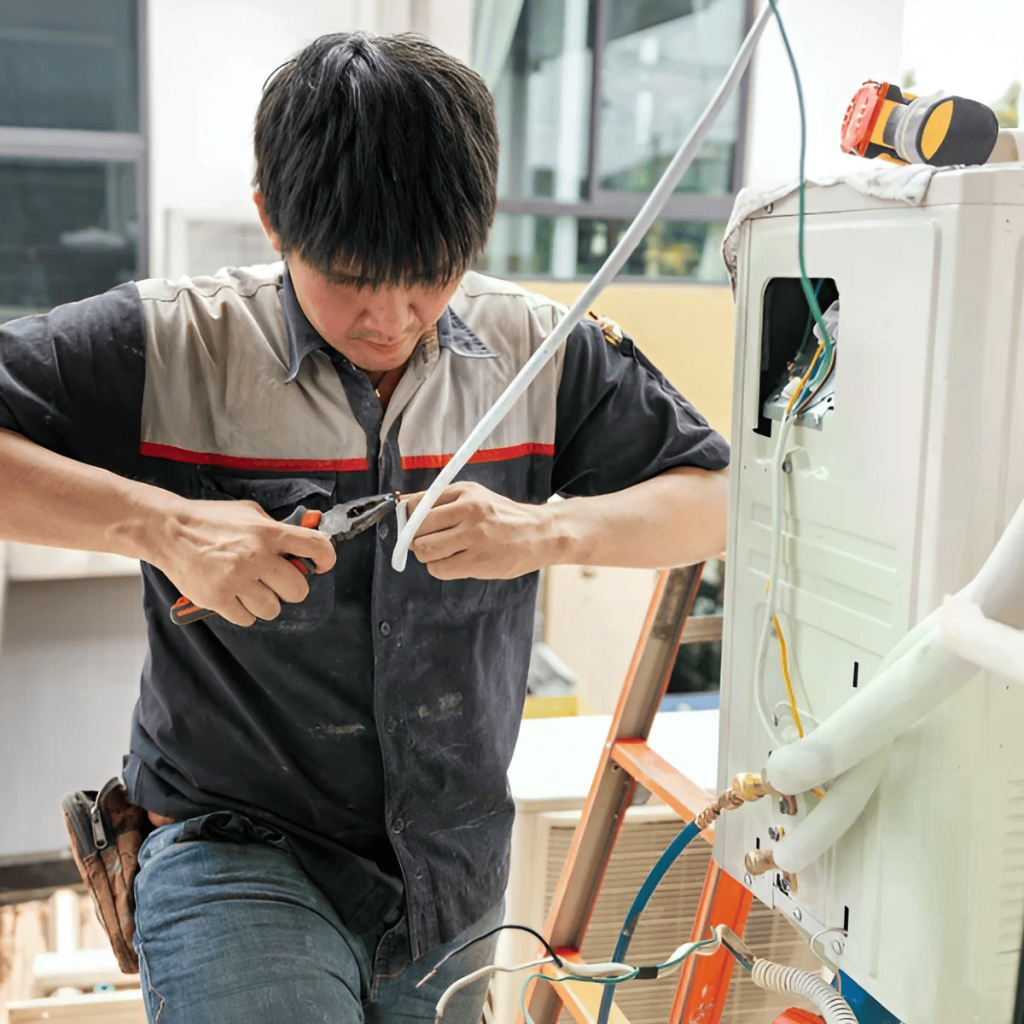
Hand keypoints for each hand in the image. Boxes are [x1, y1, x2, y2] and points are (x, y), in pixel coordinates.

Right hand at [155, 498, 335, 626]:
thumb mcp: (249, 513)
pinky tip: (234, 597)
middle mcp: (256, 556)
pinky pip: (247, 618)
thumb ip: (276, 528)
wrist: (169, 531)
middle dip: (291, 588)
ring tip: (251, 589)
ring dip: (266, 602)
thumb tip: (301, 545)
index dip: (326, 559)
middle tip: (277, 582)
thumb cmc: (211, 521)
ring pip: (273, 609)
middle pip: (298, 589)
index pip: (316, 546)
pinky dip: (243, 612)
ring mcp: (237, 579)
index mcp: (269, 532)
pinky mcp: (218, 598)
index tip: (321, 566)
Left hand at [405, 482, 560, 579]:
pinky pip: (439, 569)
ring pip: (425, 551)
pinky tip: (453, 561)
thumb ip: (440, 500)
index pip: (417, 504)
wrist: (541, 533)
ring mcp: (474, 538)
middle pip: (416, 530)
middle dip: (415, 538)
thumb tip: (401, 504)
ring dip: (427, 555)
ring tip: (442, 551)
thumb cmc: (503, 516)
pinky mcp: (477, 562)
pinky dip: (439, 568)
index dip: (406, 518)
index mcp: (465, 493)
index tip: (408, 524)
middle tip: (427, 540)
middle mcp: (469, 512)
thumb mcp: (475, 495)